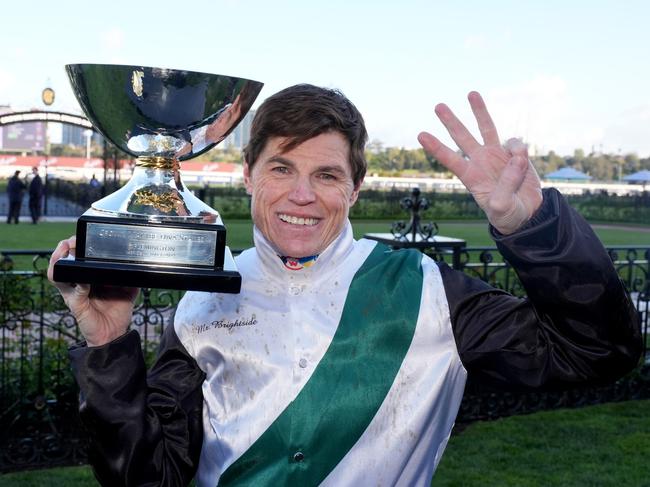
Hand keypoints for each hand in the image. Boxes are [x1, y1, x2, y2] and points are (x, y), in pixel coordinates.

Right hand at [47, 236, 138, 346]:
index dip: (75, 244)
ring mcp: (73, 292)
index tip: (82, 235)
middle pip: (61, 260)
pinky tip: (83, 282)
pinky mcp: (75, 304)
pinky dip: (77, 285)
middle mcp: (77, 282)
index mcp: (88, 276)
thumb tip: (141, 262)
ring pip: (55, 273)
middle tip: (71, 241)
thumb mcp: (128, 288)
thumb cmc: (118, 310)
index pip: (76, 255)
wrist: (114, 333)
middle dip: (63, 247)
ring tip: (64, 251)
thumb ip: (131, 275)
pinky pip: (71, 292)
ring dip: (57, 260)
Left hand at [418, 91, 542, 234]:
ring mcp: (496, 155)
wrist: (527, 212)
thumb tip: (516, 160)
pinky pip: (515, 144)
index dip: (436, 147)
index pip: (450, 159)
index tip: (421, 135)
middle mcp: (480, 162)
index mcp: (471, 177)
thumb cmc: (508, 214)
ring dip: (479, 111)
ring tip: (471, 93)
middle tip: (437, 106)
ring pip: (486, 128)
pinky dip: (519, 151)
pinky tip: (522, 164)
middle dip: (450, 122)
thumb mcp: (502, 209)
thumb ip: (505, 189)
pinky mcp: (513, 153)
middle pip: (461, 137)